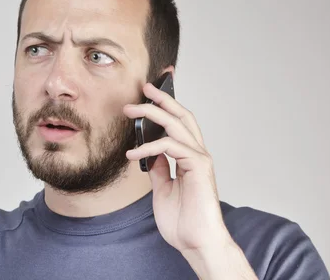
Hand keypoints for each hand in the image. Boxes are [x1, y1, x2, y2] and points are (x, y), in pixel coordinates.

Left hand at [123, 81, 231, 254]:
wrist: (196, 243)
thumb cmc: (183, 221)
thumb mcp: (162, 188)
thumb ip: (158, 168)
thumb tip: (148, 152)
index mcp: (190, 158)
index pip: (179, 124)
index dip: (167, 106)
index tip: (150, 93)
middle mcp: (197, 154)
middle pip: (182, 115)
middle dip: (162, 98)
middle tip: (144, 87)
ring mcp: (200, 159)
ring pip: (177, 124)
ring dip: (151, 113)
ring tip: (129, 110)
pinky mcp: (199, 167)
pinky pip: (171, 146)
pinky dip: (149, 147)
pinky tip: (133, 155)